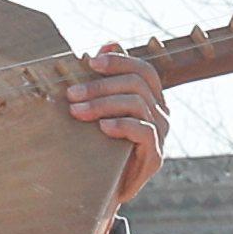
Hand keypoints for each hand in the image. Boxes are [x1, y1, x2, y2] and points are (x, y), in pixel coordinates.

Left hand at [61, 49, 167, 209]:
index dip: (119, 61)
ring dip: (102, 104)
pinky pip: (143, 131)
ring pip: (137, 104)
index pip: (144, 70)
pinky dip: (121, 125)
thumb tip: (106, 43)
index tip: (90, 61)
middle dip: (101, 85)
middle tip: (71, 94)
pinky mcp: (155, 156)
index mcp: (152, 98)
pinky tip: (102, 127)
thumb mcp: (100, 110)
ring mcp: (161, 135)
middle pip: (137, 85)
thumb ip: (106, 81)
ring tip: (76, 111)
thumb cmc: (100, 146)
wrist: (102, 190)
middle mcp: (161, 113)